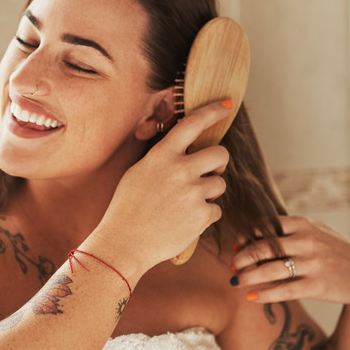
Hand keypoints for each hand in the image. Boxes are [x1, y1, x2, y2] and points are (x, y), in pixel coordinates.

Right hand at [87, 101, 231, 277]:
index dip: (212, 112)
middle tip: (211, 171)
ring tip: (187, 204)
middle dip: (220, 163)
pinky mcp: (201, 216)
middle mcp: (179, 170)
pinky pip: (216, 210)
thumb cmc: (127, 208)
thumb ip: (163, 159)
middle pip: (220, 154)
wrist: (123, 243)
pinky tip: (184, 221)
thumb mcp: (138, 173)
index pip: (192, 124)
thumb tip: (185, 151)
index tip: (226, 106)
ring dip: (209, 192)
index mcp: (161, 156)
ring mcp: (192, 193)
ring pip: (220, 184)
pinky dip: (205, 216)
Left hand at [231, 216, 349, 310]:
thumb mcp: (316, 232)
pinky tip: (251, 296)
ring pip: (269, 270)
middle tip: (233, 265)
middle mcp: (307, 242)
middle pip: (262, 248)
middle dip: (242, 258)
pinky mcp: (317, 285)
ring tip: (235, 281)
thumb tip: (251, 234)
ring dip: (247, 276)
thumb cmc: (335, 251)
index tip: (235, 246)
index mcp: (303, 225)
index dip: (245, 236)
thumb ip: (288, 231)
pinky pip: (284, 290)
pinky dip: (264, 294)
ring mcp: (313, 264)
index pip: (264, 226)